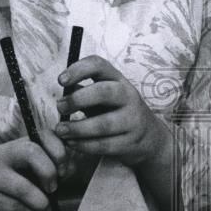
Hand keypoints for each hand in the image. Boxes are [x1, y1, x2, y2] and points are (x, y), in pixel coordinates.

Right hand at [0, 128, 66, 210]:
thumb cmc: (4, 180)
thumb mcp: (22, 166)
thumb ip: (46, 163)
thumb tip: (71, 169)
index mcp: (16, 144)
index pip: (43, 134)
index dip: (59, 150)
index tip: (65, 168)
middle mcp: (2, 155)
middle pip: (31, 152)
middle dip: (49, 172)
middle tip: (54, 187)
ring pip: (24, 188)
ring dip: (42, 202)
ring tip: (46, 207)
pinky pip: (17, 209)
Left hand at [54, 55, 171, 166]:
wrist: (149, 136)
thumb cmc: (117, 111)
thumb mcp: (104, 96)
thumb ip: (84, 91)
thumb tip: (63, 90)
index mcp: (117, 80)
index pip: (99, 65)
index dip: (78, 70)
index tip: (61, 81)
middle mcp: (128, 96)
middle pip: (104, 92)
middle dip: (78, 99)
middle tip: (60, 107)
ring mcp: (132, 120)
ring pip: (104, 124)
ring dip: (78, 128)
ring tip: (60, 130)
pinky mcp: (131, 142)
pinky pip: (105, 145)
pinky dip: (85, 145)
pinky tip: (72, 143)